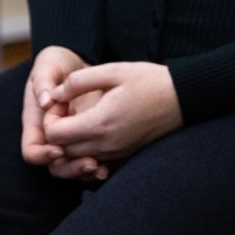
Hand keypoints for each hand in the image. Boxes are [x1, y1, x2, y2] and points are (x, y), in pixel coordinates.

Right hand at [21, 46, 104, 180]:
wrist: (76, 61)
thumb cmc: (57, 62)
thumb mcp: (48, 64)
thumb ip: (44, 80)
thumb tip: (46, 102)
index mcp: (36, 123)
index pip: (32, 150)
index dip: (43, 154)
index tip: (59, 149)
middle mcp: (51, 137)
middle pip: (54, 165)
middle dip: (69, 168)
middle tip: (90, 164)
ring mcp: (70, 140)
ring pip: (72, 166)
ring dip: (84, 171)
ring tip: (100, 168)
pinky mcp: (87, 139)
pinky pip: (89, 159)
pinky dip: (98, 166)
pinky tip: (110, 166)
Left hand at [41, 61, 183, 169]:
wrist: (184, 98)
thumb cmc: (150, 81)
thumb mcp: (114, 70)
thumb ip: (79, 81)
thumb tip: (55, 94)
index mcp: (99, 123)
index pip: (53, 135)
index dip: (50, 119)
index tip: (63, 103)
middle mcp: (105, 144)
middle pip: (61, 151)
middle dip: (57, 132)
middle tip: (69, 111)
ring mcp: (115, 153)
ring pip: (75, 160)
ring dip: (70, 144)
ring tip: (80, 120)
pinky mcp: (124, 156)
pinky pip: (94, 163)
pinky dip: (85, 153)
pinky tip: (94, 131)